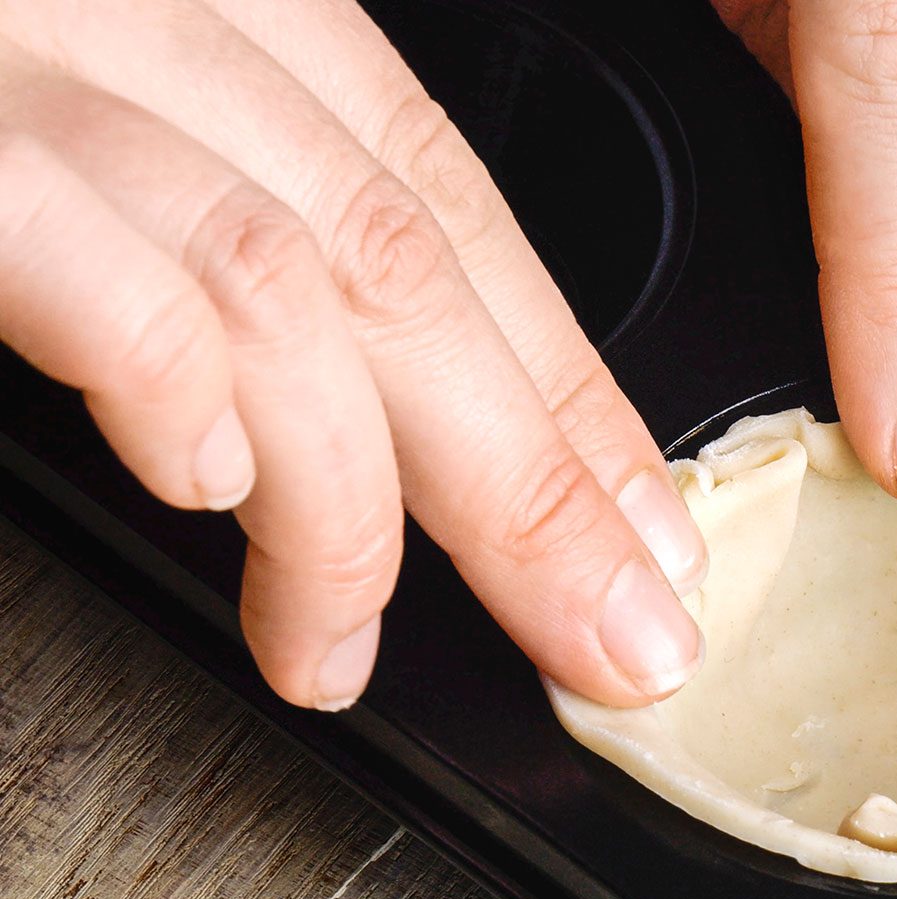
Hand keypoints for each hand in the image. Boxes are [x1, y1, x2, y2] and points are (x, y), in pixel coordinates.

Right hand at [0, 0, 706, 710]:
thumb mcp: (53, 137)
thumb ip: (187, 230)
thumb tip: (309, 421)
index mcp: (184, 0)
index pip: (438, 199)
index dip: (559, 375)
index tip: (640, 515)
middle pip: (404, 249)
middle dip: (536, 469)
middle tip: (620, 624)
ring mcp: (10, 46)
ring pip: (291, 271)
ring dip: (358, 499)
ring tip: (348, 643)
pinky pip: (100, 251)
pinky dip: (174, 375)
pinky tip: (210, 484)